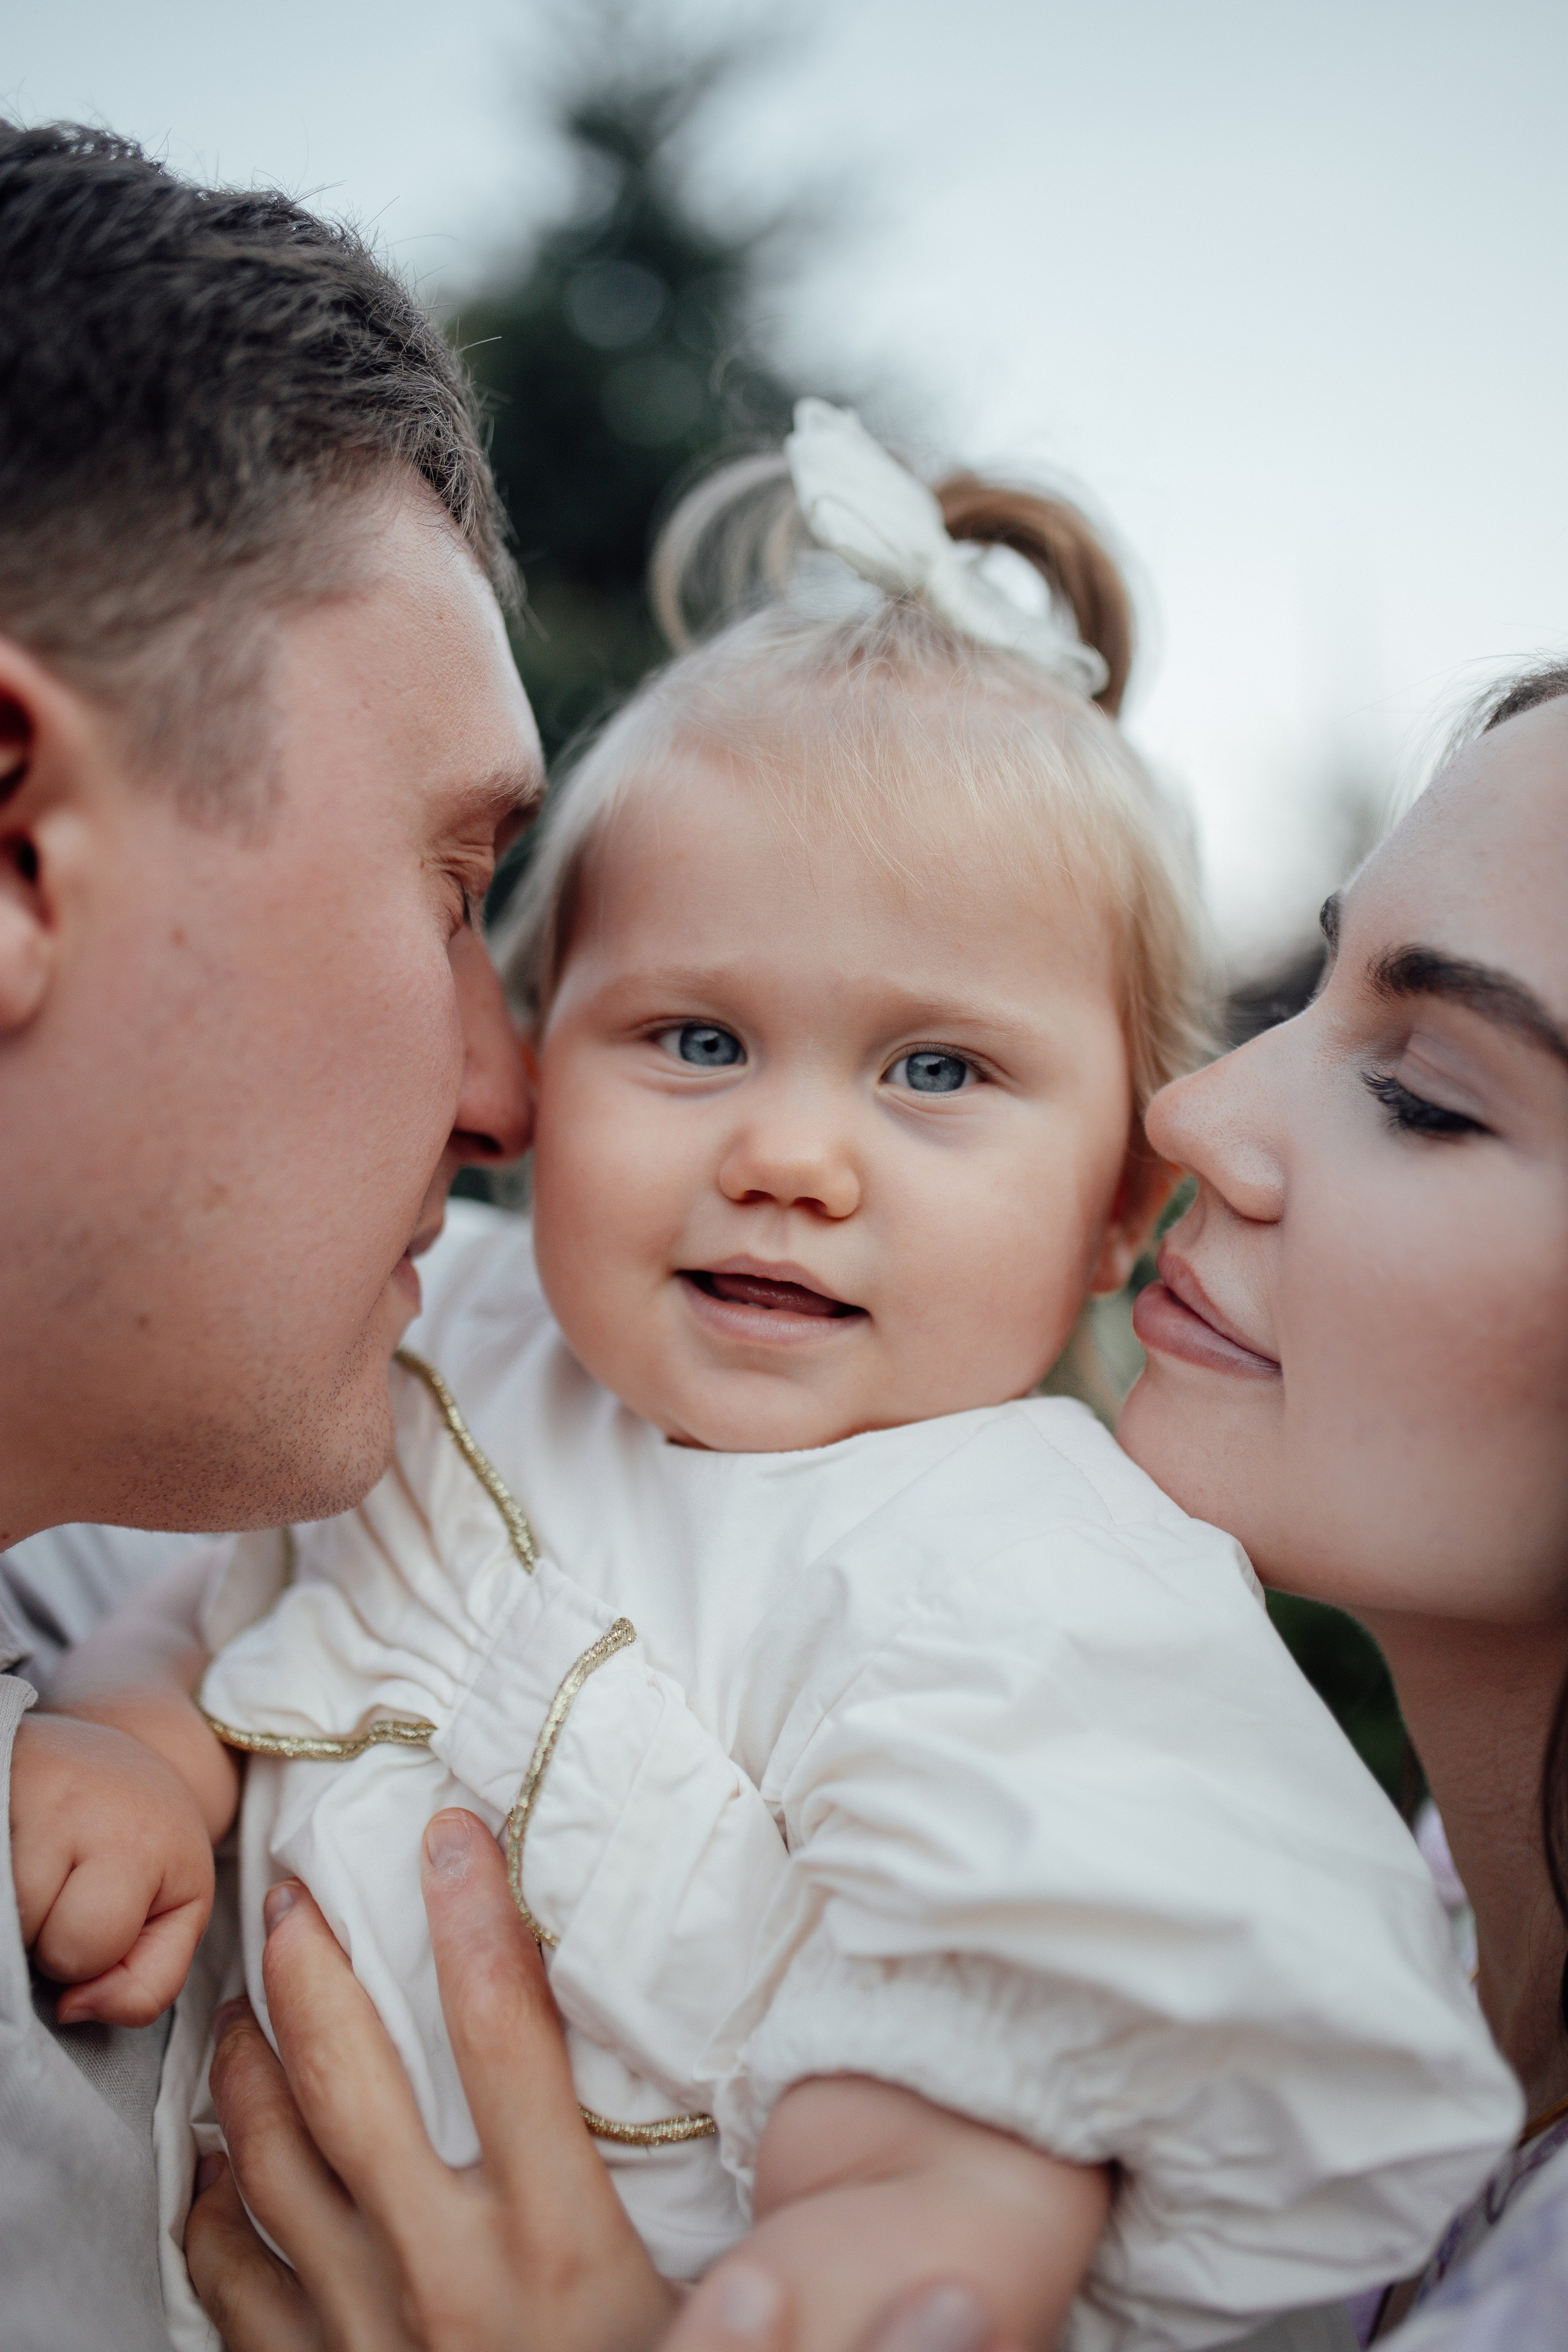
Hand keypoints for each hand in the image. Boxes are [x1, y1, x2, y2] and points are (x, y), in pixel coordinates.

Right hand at [10, 1710, 213, 2024]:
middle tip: (68, 1889)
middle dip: (49, 1937)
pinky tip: (17, 1856)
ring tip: (42, 1871)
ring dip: (18, 1914)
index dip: (93, 1953)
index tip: (106, 1911)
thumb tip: (73, 2009)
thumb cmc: (147, 1839)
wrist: (119, 1744)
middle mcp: (82, 1808)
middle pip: (37, 1937)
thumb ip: (149, 1983)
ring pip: (4, 1915)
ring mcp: (26, 1793)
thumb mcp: (179, 1910)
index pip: (86, 1949)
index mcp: (142, 1843)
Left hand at [185, 1809, 1026, 2351]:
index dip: (472, 1920)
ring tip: (246, 1991)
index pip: (503, 2038)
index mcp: (560, 2243)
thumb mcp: (702, 2305)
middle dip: (317, 1969)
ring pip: (271, 2164)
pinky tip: (207, 2155)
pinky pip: (232, 2282)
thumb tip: (751, 2087)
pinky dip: (208, 2204)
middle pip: (352, 2085)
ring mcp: (363, 2333)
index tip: (453, 1833)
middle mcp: (447, 2276)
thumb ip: (696, 2197)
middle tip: (297, 1887)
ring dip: (248, 2063)